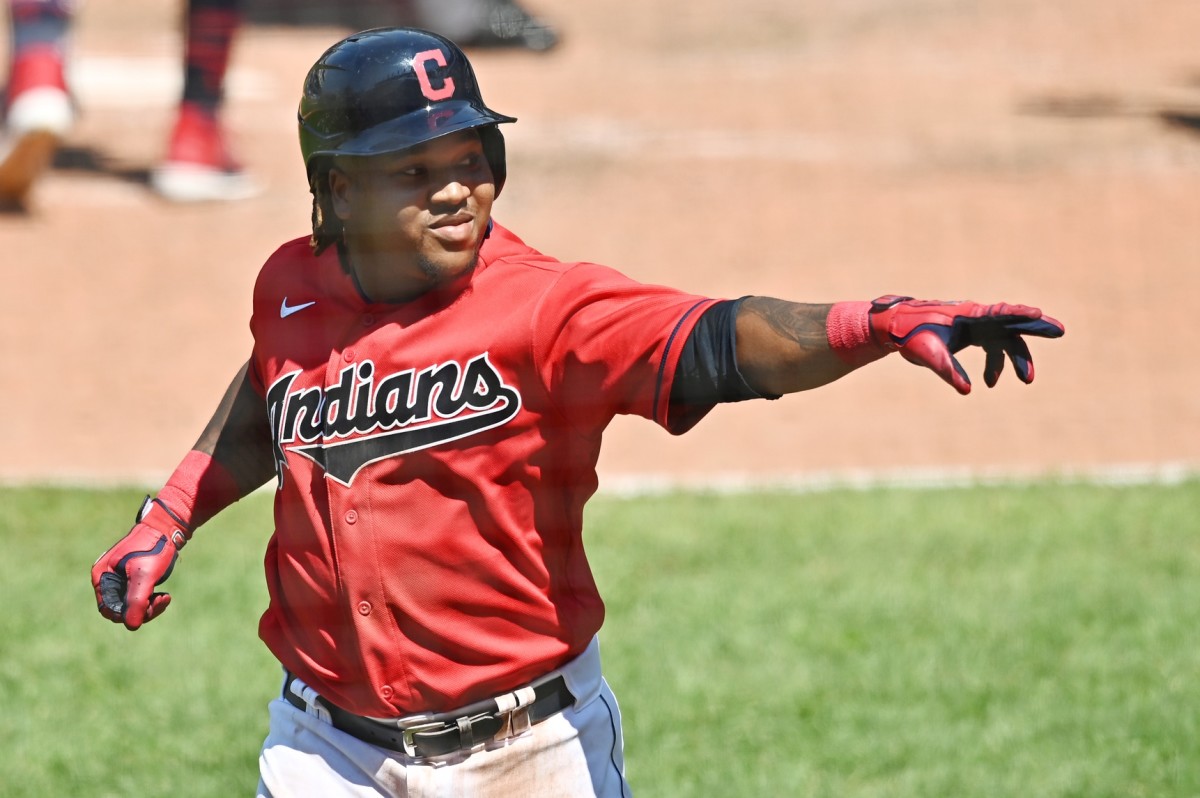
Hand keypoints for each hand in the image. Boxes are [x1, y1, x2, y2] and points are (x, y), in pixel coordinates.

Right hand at [91, 497, 190, 629]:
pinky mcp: (133, 575)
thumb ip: (137, 601)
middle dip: (143, 610)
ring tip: (166, 598)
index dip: (128, 615)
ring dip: (149, 606)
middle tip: (162, 600)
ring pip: (131, 604)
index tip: (149, 608)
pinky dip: (151, 599)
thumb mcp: (144, 576)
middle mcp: (108, 578)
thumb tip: (131, 626)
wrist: (168, 526)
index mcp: (103, 577)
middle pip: (120, 609)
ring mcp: (120, 577)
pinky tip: (164, 595)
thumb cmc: (154, 548)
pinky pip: (138, 596)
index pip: (108, 609)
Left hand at [868, 295, 1064, 393]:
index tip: (1037, 314)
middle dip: (1036, 327)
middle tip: (1060, 330)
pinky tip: (988, 382)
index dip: (1020, 314)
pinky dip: (995, 364)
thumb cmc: (911, 336)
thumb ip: (947, 369)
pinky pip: (992, 347)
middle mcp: (976, 317)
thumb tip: (967, 390)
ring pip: (1005, 340)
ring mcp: (976, 325)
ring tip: (1026, 380)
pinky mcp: (972, 334)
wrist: (896, 328)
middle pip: (1013, 321)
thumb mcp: (926, 354)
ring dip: (1016, 359)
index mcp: (968, 315)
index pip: (1000, 313)